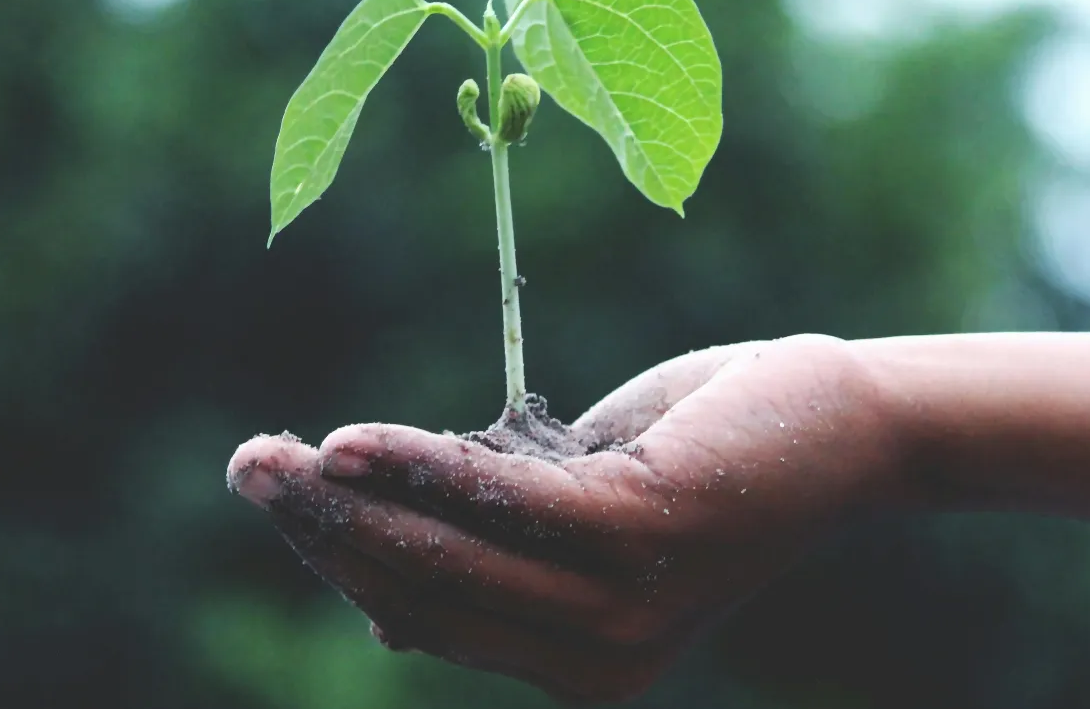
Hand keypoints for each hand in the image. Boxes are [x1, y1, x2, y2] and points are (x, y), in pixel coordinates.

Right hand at [226, 334, 905, 702]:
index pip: (428, 616)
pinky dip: (420, 468)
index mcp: (577, 664)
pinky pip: (500, 501)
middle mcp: (596, 661)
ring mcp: (620, 608)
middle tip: (246, 467)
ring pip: (446, 556)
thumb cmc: (705, 454)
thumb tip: (380, 607)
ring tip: (271, 457)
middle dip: (322, 532)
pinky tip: (352, 443)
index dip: (343, 559)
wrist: (843, 425)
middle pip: (421, 593)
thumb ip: (497, 548)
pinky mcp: (641, 537)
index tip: (280, 495)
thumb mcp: (583, 511)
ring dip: (347, 502)